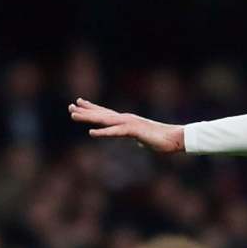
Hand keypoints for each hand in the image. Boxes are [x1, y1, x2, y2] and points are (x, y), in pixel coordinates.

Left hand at [69, 99, 184, 150]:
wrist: (176, 138)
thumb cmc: (163, 140)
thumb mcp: (147, 140)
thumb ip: (140, 140)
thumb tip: (139, 144)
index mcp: (127, 120)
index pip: (106, 113)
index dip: (92, 108)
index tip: (79, 103)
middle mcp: (126, 118)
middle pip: (101, 114)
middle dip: (85, 110)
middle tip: (70, 106)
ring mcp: (129, 123)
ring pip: (104, 120)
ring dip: (88, 118)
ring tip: (73, 116)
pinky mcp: (134, 130)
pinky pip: (115, 132)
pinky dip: (103, 132)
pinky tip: (91, 133)